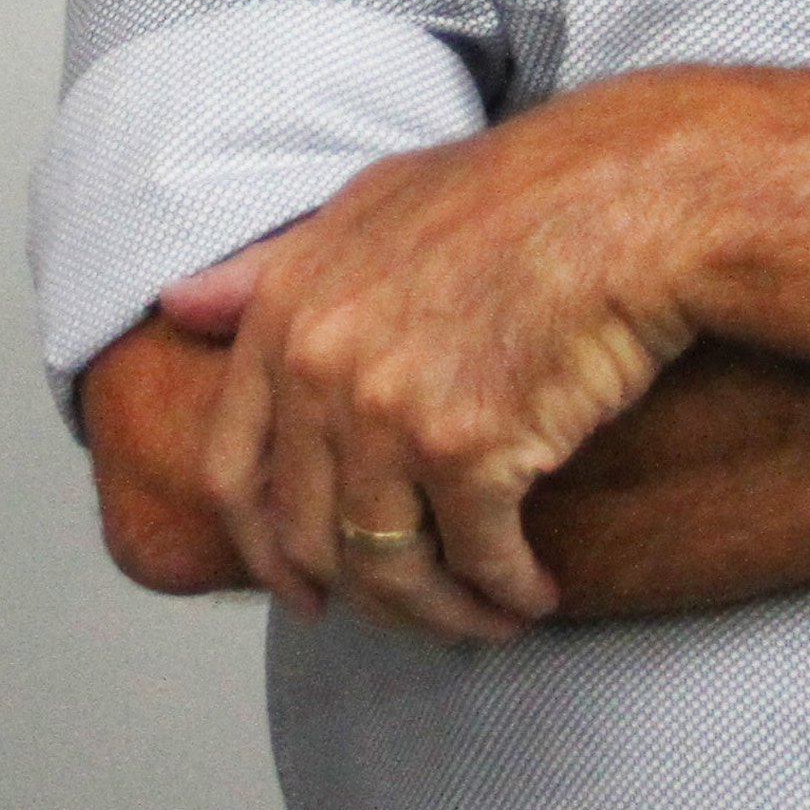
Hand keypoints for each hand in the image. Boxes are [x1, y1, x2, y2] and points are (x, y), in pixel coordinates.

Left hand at [200, 82, 715, 640]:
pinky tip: (535, 592)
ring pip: (387, 567)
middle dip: (367, 595)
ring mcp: (387, 409)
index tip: (307, 593)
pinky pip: (477, 563)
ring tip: (488, 616)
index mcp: (286, 312)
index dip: (266, 550)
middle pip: (310, 536)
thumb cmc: (518, 194)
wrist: (631, 198)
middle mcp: (318, 364)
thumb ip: (270, 268)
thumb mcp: (369, 206)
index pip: (233, 471)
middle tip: (420, 612)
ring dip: (442, 613)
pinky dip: (508, 593)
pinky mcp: (469, 449)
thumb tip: (178, 305)